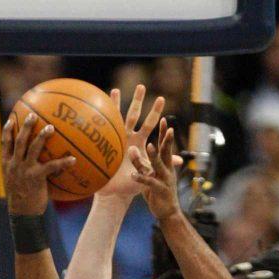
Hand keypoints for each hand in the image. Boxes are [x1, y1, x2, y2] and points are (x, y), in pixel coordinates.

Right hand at [2, 113, 75, 215]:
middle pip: (18, 140)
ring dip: (42, 136)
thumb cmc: (22, 202)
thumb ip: (21, 173)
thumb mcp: (16, 185)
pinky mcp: (36, 178)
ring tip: (51, 127)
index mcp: (7, 165)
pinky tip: (73, 160)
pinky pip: (51, 167)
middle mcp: (14, 165)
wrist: (22, 216)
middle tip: (33, 115)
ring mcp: (24, 170)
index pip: (5, 144)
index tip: (12, 119)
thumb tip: (34, 167)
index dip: (7, 130)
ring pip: (32, 148)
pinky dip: (63, 163)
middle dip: (25, 126)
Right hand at [98, 87, 181, 201]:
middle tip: (141, 87)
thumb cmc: (133, 182)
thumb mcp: (150, 171)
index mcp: (140, 141)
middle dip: (137, 100)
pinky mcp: (105, 145)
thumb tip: (180, 160)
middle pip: (133, 115)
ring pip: (116, 118)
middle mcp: (128, 137)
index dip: (155, 112)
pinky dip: (100, 121)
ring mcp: (115, 139)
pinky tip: (97, 109)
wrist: (116, 191)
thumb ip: (163, 163)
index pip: (150, 123)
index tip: (161, 98)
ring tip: (116, 90)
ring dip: (116, 104)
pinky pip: (102, 131)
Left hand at [128, 117, 181, 222]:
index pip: (165, 146)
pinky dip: (140, 178)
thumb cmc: (157, 192)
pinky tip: (132, 175)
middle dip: (166, 139)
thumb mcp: (151, 175)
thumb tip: (132, 149)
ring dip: (154, 155)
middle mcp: (167, 170)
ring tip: (148, 145)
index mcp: (165, 165)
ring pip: (158, 165)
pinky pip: (149, 183)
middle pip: (166, 151)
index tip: (163, 118)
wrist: (167, 213)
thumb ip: (142, 163)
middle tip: (166, 126)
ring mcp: (164, 180)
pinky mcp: (159, 190)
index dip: (164, 133)